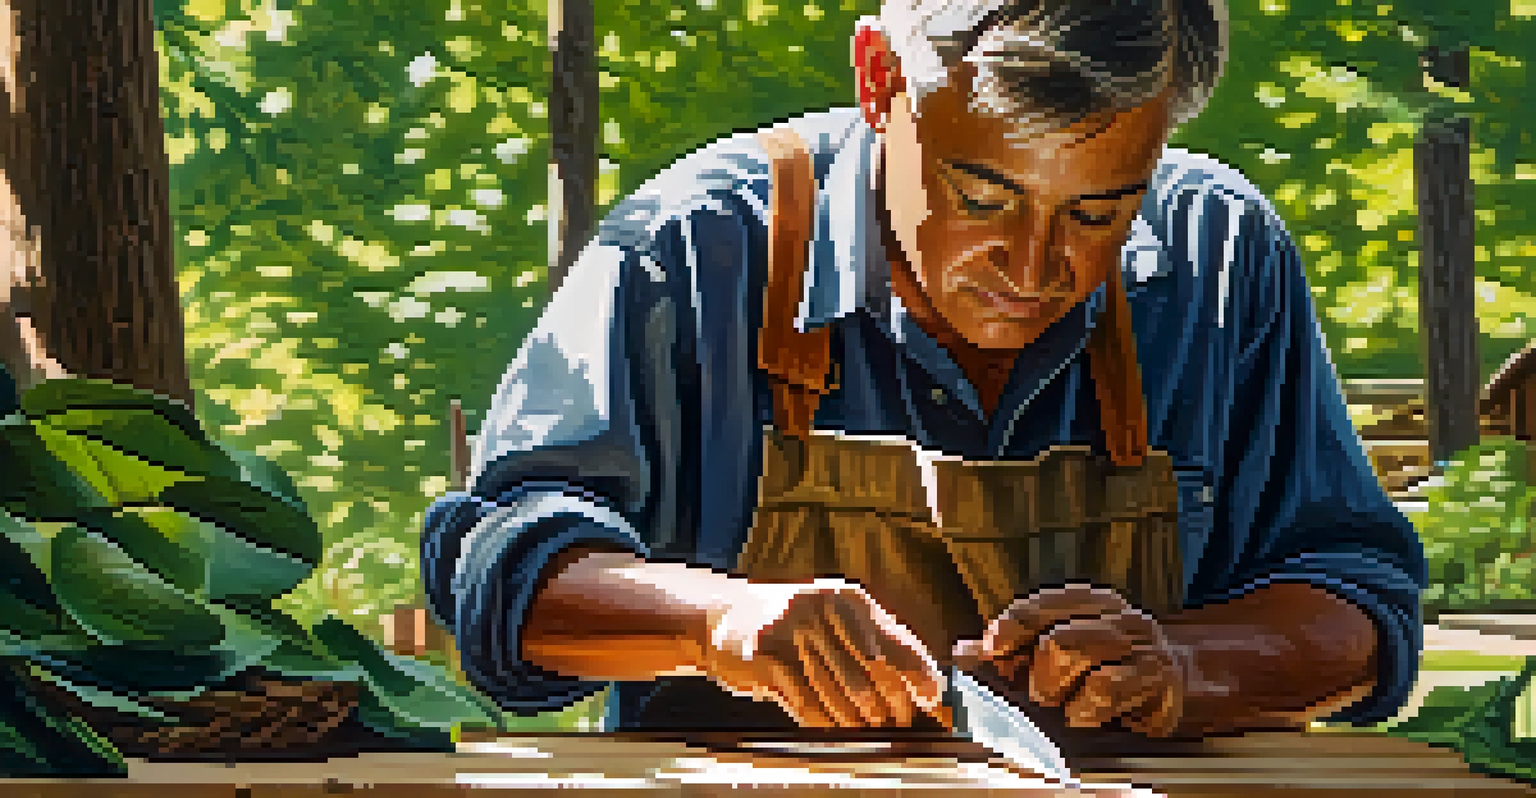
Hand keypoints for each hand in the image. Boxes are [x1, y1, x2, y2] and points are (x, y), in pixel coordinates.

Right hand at [699, 578, 946, 728]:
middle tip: (896, 724)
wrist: (722, 615)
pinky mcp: (767, 658)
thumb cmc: (788, 625)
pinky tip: (833, 730)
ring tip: (867, 730)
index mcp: (848, 600)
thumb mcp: (831, 618)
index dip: (920, 677)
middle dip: (890, 705)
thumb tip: (923, 681)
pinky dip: (824, 722)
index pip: (898, 643)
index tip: (934, 701)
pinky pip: (807, 703)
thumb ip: (873, 642)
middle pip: (874, 673)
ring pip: (842, 692)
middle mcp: (824, 609)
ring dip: (858, 720)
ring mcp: (793, 632)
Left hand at [953, 584, 1187, 736]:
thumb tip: (961, 653)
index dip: (1011, 627)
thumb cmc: (1103, 670)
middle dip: (1041, 677)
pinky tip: (1094, 713)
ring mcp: (1142, 642)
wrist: (1173, 684)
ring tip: (1069, 704)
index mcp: (1088, 601)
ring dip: (1063, 693)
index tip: (991, 649)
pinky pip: (1106, 690)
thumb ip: (1011, 651)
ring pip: (1078, 660)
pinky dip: (1089, 710)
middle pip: (1056, 640)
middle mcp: (1117, 614)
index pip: (1041, 606)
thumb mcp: (1056, 654)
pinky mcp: (1160, 674)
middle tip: (1044, 694)